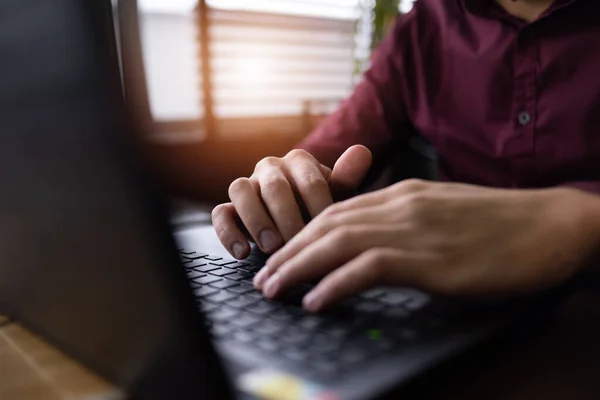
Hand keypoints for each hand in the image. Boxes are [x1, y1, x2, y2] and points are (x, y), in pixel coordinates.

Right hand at [212, 146, 371, 258]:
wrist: (300, 220)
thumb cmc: (321, 209)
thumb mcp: (338, 198)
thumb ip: (347, 178)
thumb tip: (363, 151)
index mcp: (299, 161)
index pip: (309, 180)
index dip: (318, 206)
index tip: (326, 231)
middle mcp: (270, 168)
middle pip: (274, 186)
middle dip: (286, 216)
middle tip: (295, 242)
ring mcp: (247, 185)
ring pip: (241, 190)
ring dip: (256, 220)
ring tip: (271, 247)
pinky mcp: (229, 207)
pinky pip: (221, 213)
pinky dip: (228, 233)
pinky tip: (242, 253)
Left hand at [254, 180, 599, 311]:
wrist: (551, 224)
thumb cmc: (500, 224)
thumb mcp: (442, 213)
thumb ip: (406, 221)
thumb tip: (376, 245)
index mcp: (403, 193)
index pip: (336, 210)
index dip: (300, 234)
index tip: (279, 255)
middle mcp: (401, 205)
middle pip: (326, 224)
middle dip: (287, 251)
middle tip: (263, 277)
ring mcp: (415, 229)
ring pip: (337, 241)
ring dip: (298, 267)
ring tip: (273, 289)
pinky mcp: (432, 259)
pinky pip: (369, 267)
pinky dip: (335, 283)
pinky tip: (315, 300)